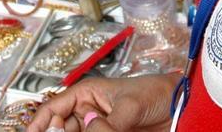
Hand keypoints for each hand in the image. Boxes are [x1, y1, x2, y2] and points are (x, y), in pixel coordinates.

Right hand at [26, 75, 176, 131]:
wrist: (181, 107)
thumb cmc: (157, 92)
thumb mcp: (131, 105)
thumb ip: (110, 124)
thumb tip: (89, 130)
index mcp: (87, 94)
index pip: (54, 107)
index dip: (39, 122)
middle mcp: (88, 113)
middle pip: (61, 129)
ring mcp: (98, 129)